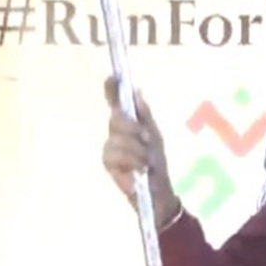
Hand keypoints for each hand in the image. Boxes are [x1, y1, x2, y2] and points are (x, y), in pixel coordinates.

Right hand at [101, 76, 179, 226]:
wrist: (157, 189)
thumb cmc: (156, 162)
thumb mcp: (155, 136)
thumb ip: (145, 115)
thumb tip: (137, 91)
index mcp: (129, 123)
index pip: (117, 102)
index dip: (113, 90)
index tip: (112, 76)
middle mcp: (116, 132)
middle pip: (117, 118)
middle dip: (133, 128)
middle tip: (147, 141)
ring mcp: (110, 146)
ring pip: (117, 137)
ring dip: (136, 149)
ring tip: (146, 160)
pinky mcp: (107, 162)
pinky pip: (115, 153)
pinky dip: (131, 160)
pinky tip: (138, 168)